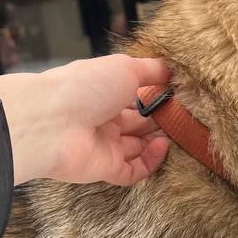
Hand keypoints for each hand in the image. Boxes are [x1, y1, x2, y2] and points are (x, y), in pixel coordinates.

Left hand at [0, 55, 170, 186]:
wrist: (51, 123)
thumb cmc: (85, 87)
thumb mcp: (124, 67)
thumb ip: (151, 69)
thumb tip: (172, 68)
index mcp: (104, 92)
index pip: (135, 96)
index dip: (157, 96)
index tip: (179, 95)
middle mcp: (104, 118)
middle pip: (139, 123)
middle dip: (162, 119)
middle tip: (186, 115)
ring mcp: (105, 145)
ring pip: (139, 147)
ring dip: (160, 140)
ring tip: (180, 130)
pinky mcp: (106, 169)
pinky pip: (135, 170)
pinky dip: (151, 161)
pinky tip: (162, 146)